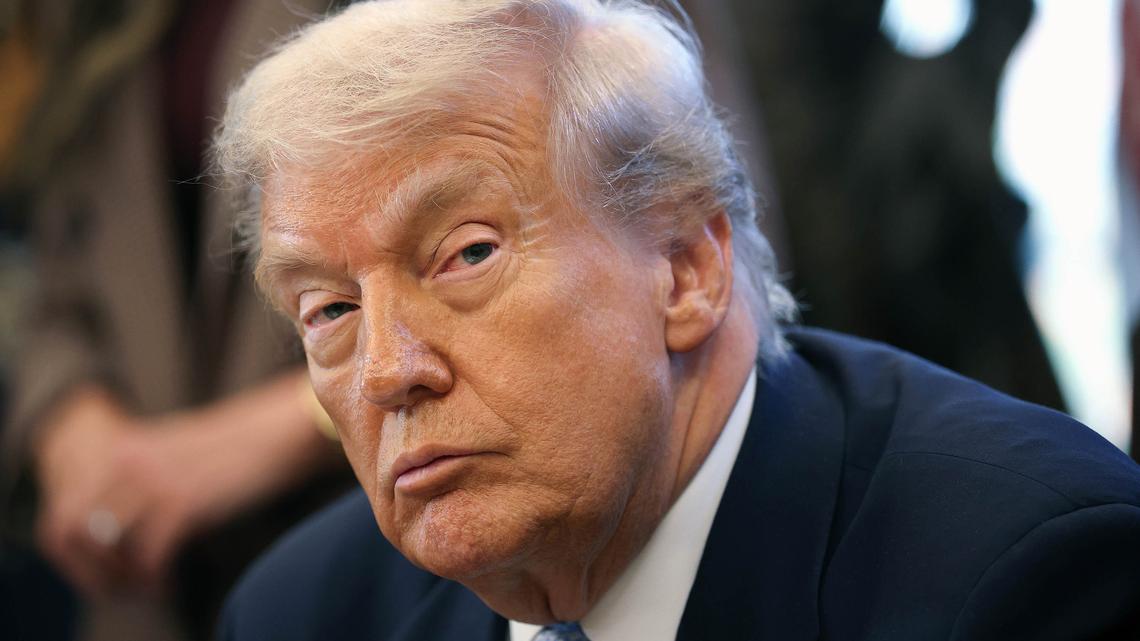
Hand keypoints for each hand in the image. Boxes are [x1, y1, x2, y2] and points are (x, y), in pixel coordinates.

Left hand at [33, 373, 339, 596]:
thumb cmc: (236, 449)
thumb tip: (115, 530)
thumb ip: (139, 480)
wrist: (280, 430)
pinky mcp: (184, 503)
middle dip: (92, 570)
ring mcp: (154, 481)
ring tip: (145, 588)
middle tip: (119, 587)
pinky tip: (167, 585)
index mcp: (120, 448)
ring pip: (108, 548)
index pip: (62, 511)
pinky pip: (149, 556)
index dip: (71, 553)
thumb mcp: (173, 455)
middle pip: (74, 532)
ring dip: (123, 578)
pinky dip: (155, 579)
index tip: (101, 572)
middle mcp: (127, 462)